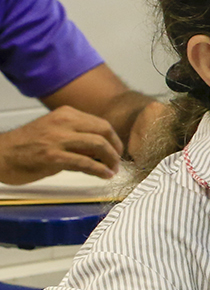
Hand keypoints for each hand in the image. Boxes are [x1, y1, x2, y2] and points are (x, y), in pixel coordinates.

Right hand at [0, 105, 125, 183]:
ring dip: (111, 159)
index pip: (101, 123)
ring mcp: (58, 138)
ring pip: (98, 144)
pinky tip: (105, 175)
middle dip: (116, 148)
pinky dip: (100, 170)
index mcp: (66, 114)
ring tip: (113, 170)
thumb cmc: (27, 147)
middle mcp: (63, 122)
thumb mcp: (55, 133)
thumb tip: (103, 150)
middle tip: (118, 161)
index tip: (118, 151)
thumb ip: (78, 138)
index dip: (114, 139)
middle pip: (104, 131)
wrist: (0, 155)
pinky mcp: (53, 156)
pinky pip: (85, 162)